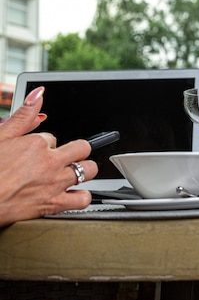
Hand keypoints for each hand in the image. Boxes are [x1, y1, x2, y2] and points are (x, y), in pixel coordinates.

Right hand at [0, 87, 97, 225]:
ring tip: (74, 172)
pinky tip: (75, 193)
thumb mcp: (0, 136)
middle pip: (82, 149)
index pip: (53, 138)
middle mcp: (49, 162)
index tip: (36, 152)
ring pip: (88, 171)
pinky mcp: (54, 204)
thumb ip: (23, 116)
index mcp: (36, 144)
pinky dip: (82, 197)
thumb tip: (39, 94)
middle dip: (77, 151)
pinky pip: (83, 199)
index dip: (45, 144)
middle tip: (67, 157)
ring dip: (84, 170)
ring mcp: (54, 183)